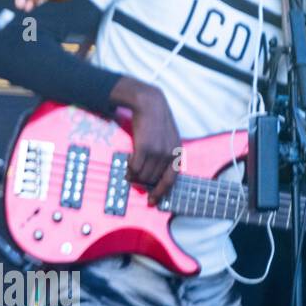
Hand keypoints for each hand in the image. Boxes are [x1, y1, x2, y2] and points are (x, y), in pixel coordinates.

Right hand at [113, 78, 182, 205]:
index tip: (152, 201)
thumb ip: (166, 154)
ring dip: (134, 174)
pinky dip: (129, 168)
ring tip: (130, 168)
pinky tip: (127, 162)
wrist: (149, 104)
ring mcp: (157, 152)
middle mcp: (169, 155)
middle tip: (133, 178)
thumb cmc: (157, 120)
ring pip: (143, 174)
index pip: (170, 180)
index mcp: (177, 153)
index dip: (160, 192)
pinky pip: (134, 167)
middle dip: (142, 182)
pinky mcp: (144, 148)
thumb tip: (155, 173)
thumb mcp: (168, 138)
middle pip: (153, 179)